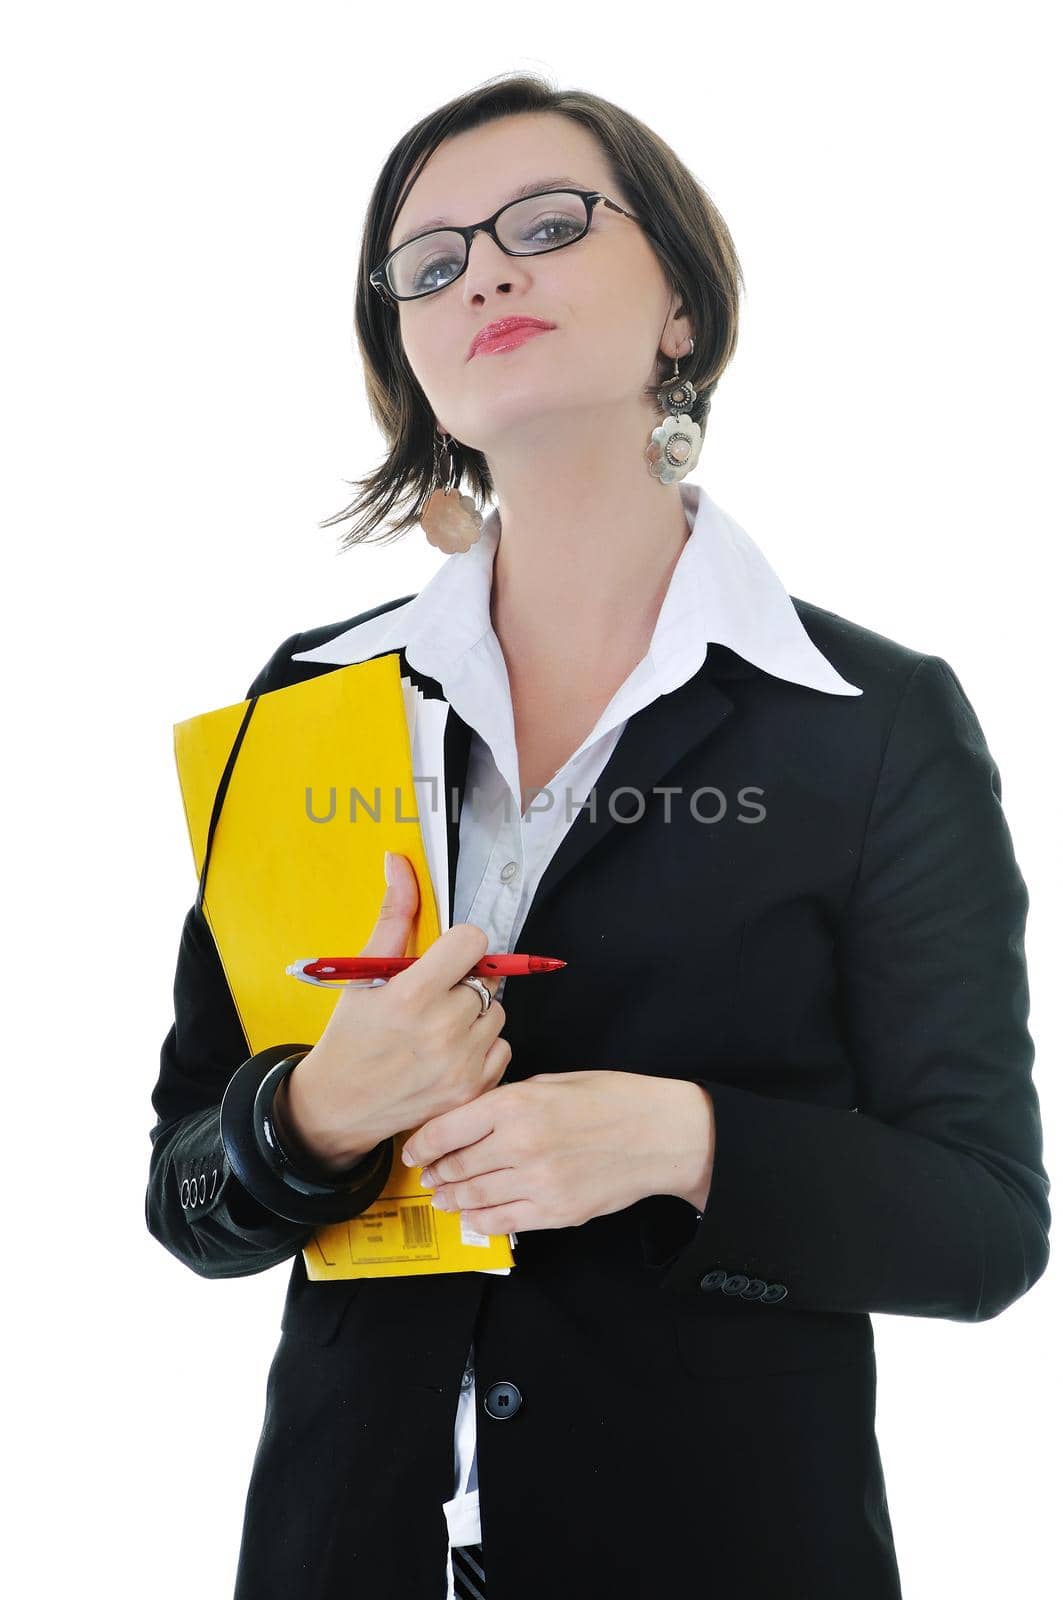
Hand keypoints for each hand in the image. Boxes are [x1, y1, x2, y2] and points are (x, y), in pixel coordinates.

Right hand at [279, 852, 509, 1171]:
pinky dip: (482, 1046)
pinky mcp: (472, 1089)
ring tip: (438, 1026)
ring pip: (496, 1012)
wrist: (339, 1106)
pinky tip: (449, 1052)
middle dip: (463, 982)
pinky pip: (502, 1047)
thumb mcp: (363, 973)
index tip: (444, 958)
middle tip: (431, 999)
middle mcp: (442, 1030)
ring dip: (474, 1014)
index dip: (460, 945)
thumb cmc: (351, 1037)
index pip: (473, 942)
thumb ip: (394, 915)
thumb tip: (400, 862)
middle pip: (487, 979)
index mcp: (413, 995)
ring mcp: (461, 1063)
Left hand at [401, 1071, 713, 1235]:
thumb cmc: (611, 1098)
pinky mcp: (554, 1211)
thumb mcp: (553, 1081)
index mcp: (517, 1102)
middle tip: (426, 1175)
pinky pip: (502, 1221)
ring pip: (472, 1197)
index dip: (420, 1144)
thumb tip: (469, 1119)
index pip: (446, 1129)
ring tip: (442, 1196)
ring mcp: (537, 1182)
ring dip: (451, 1199)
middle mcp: (520, 1143)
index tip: (412, 1150)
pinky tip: (472, 1215)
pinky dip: (479, 1220)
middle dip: (435, 1172)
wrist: (661, 1134)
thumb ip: (507, 1100)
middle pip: (455, 1166)